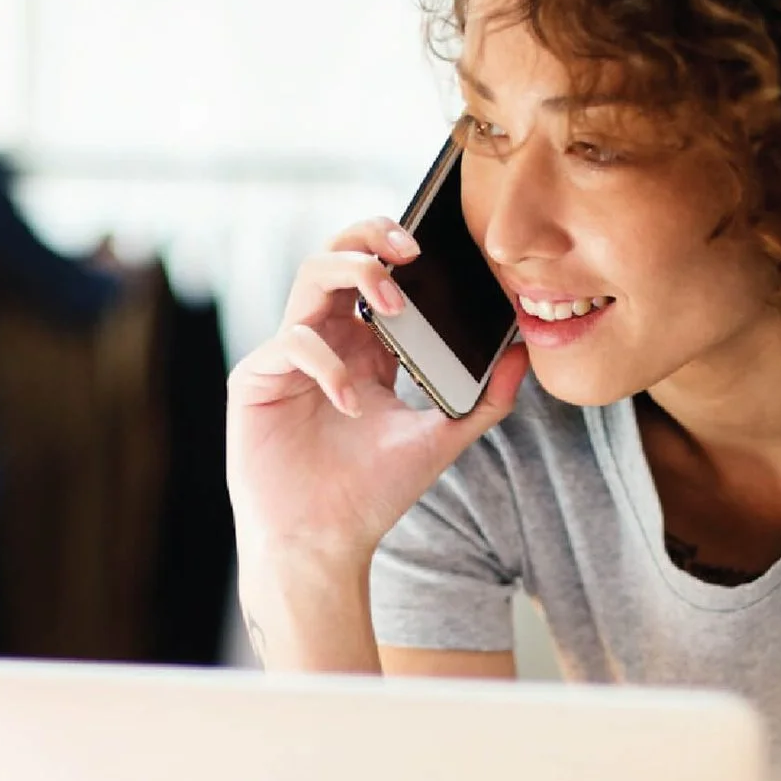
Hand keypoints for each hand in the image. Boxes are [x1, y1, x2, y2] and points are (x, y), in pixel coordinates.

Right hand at [226, 218, 527, 572]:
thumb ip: (484, 399)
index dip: (400, 251)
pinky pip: (291, 341)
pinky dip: (327, 364)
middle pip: (338, 255)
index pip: (377, 275)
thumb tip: (523, 354)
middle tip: (411, 248)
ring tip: (392, 299)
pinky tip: (352, 404)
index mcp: (364, 349)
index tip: (440, 250)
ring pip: (310, 276)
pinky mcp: (257, 378)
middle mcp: (326, 342)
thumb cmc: (371, 495)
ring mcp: (288, 357)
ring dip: (354, 273)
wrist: (323, 544)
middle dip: (372, 236)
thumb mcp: (441, 439)